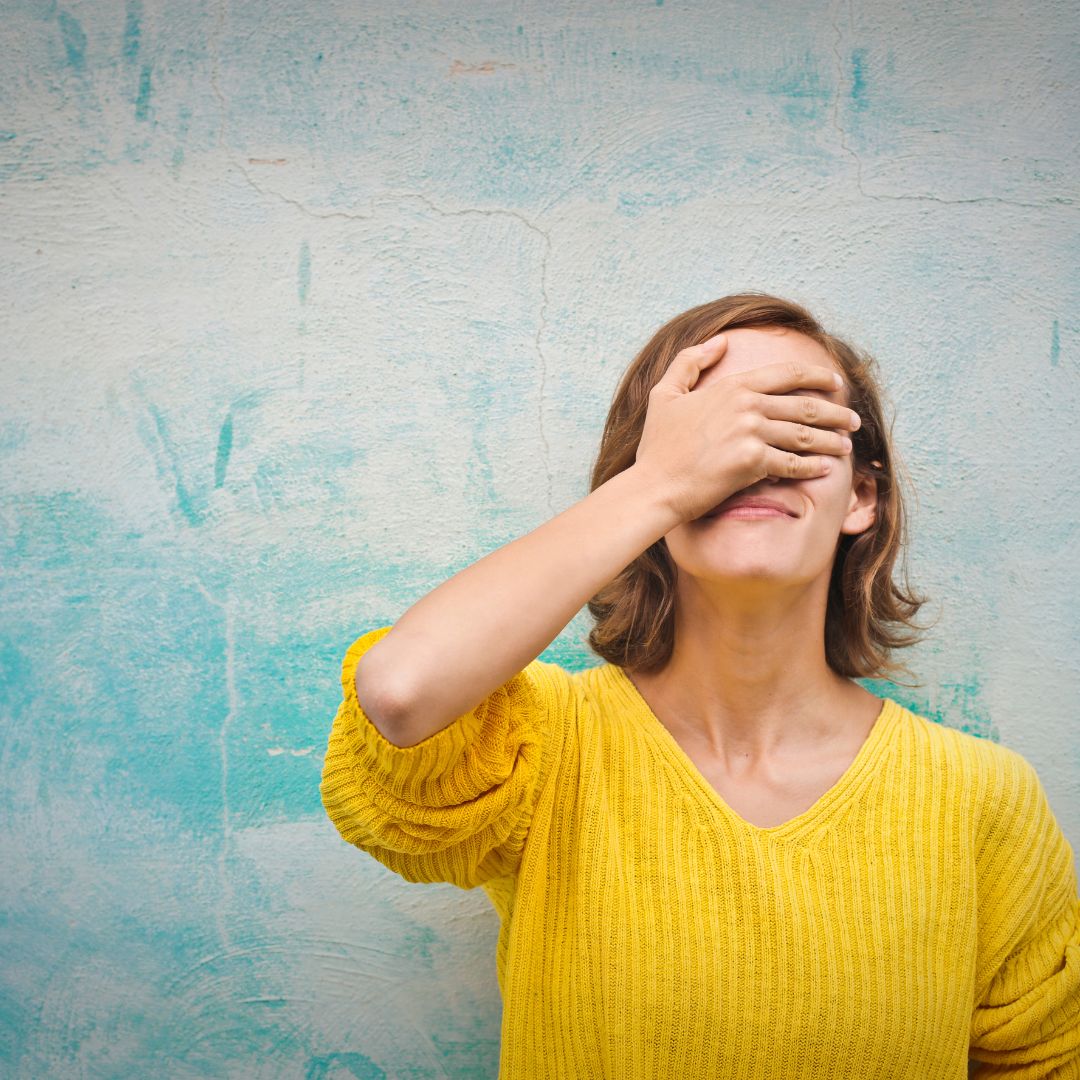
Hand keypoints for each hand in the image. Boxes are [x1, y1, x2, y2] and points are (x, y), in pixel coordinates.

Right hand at [633, 333, 861, 524]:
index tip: (836, 383)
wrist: (655, 486)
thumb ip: (689, 361)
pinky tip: (826, 469)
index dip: (817, 376)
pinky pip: (793, 464)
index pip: (787, 374)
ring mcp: (752, 433)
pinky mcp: (753, 462)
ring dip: (830, 441)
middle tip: (853, 420)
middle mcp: (747, 405)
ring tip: (845, 445)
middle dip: (835, 412)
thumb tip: (719, 341)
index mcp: (732, 386)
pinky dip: (813, 467)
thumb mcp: (665, 393)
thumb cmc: (658, 446)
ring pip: (804, 435)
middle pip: (804, 405)